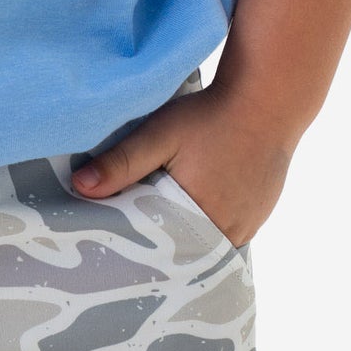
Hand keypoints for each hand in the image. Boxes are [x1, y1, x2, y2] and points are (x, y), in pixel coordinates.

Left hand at [70, 82, 295, 246]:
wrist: (269, 98)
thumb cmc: (212, 115)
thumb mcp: (160, 134)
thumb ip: (122, 162)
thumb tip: (80, 187)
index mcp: (200, 220)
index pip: (161, 253)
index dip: (140, 251)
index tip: (119, 248)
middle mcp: (228, 232)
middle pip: (185, 253)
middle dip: (162, 248)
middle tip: (136, 241)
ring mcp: (247, 226)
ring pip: (207, 245)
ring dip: (187, 239)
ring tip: (162, 228)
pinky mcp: (258, 215)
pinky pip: (227, 233)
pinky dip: (209, 227)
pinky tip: (195, 212)